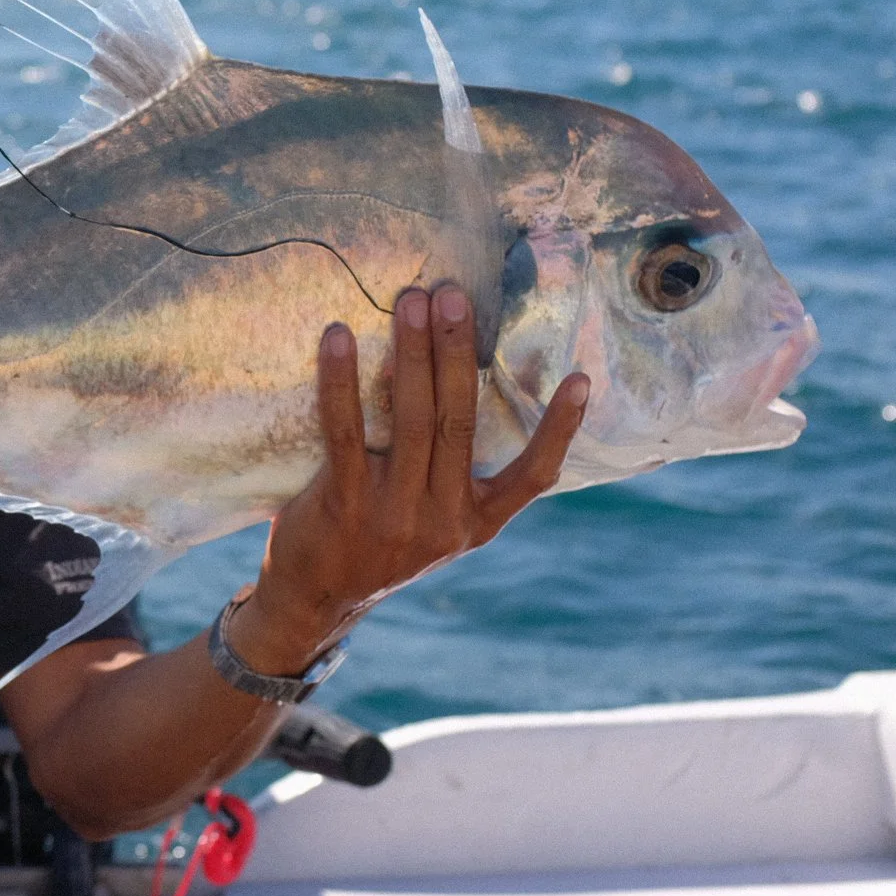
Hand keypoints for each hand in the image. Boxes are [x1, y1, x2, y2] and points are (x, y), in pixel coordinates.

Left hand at [230, 284, 589, 672]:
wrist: (314, 601)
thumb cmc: (378, 542)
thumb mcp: (436, 524)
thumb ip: (456, 475)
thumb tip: (462, 384)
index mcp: (477, 522)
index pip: (534, 477)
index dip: (560, 429)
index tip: (581, 378)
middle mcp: (444, 520)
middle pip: (460, 422)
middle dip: (459, 352)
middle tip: (453, 295)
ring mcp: (394, 514)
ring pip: (412, 419)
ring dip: (412, 353)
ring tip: (412, 301)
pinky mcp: (344, 505)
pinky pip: (345, 431)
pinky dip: (342, 380)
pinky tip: (338, 338)